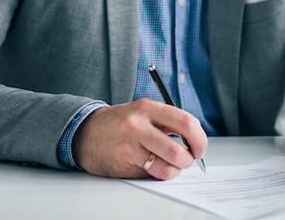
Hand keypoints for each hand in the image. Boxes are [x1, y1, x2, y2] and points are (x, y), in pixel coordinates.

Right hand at [71, 99, 207, 179]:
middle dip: (188, 160)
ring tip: (169, 165)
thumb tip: (194, 142)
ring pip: (167, 168)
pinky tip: (150, 166)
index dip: (199, 139)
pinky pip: (151, 175)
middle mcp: (138, 126)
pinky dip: (157, 174)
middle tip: (187, 160)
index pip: (186, 123)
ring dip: (174, 171)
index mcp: (148, 108)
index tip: (199, 148)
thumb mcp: (143, 111)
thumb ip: (168, 122)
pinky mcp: (123, 165)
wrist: (85, 132)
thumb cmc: (120, 123)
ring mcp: (130, 147)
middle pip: (178, 151)